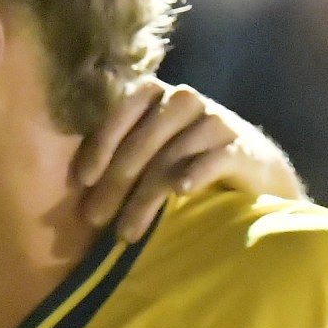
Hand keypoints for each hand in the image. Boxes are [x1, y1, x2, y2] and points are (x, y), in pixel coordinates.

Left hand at [67, 76, 299, 242]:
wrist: (253, 171)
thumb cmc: (187, 161)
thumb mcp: (151, 151)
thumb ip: (120, 152)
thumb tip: (74, 185)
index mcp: (158, 95)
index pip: (123, 110)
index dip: (101, 143)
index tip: (84, 180)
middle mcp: (186, 101)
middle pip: (144, 141)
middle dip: (116, 182)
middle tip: (96, 219)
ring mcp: (216, 122)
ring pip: (172, 157)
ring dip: (146, 197)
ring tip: (128, 232)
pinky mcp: (242, 147)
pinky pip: (214, 159)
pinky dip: (195, 174)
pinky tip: (181, 192)